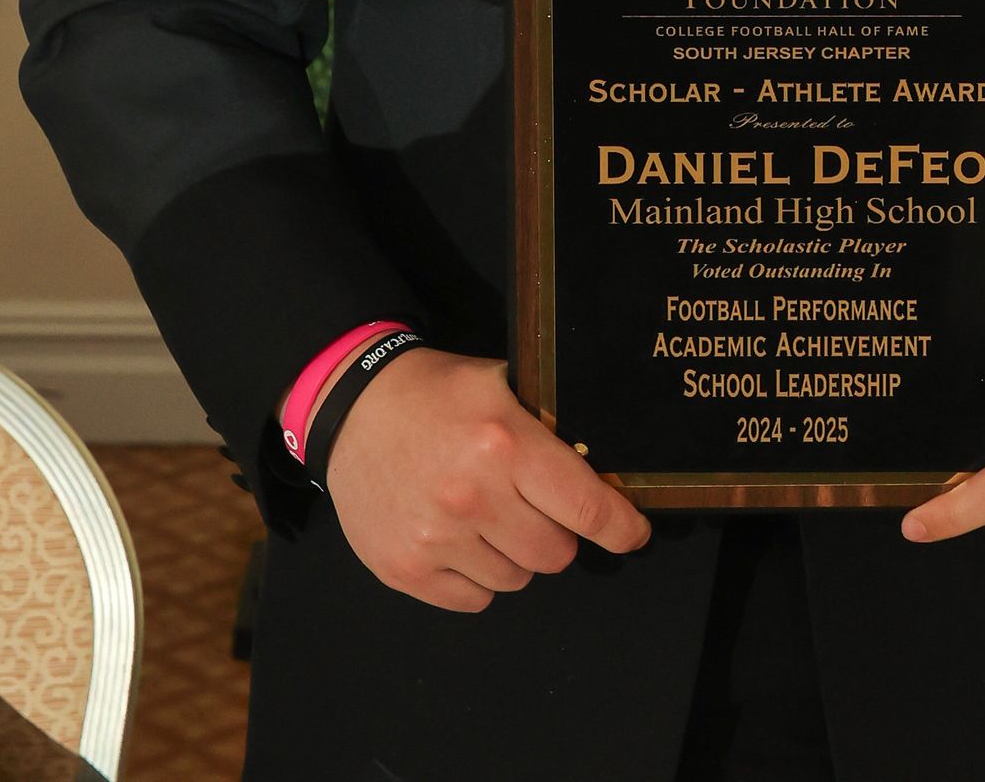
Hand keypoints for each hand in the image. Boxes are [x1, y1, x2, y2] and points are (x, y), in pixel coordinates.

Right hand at [320, 347, 650, 611]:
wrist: (351, 407)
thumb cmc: (435, 392)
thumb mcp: (500, 384)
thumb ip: (547, 424)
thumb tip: (601, 462)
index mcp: (504, 444)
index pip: (585, 507)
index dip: (621, 527)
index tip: (633, 534)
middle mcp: (472, 496)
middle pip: (555, 554)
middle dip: (558, 534)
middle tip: (537, 509)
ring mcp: (435, 539)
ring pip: (517, 580)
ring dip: (516, 555)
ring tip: (491, 517)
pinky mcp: (404, 569)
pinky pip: (474, 600)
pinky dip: (478, 577)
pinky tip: (463, 540)